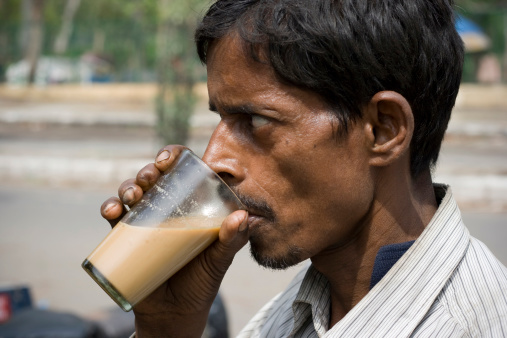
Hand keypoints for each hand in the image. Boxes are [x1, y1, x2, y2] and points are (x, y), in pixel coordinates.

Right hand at [100, 145, 248, 336]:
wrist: (175, 314)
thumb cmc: (201, 282)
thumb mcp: (219, 260)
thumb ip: (233, 241)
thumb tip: (242, 216)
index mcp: (189, 206)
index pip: (181, 173)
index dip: (173, 156)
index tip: (169, 157)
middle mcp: (165, 209)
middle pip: (153, 178)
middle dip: (148, 170)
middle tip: (150, 175)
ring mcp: (144, 223)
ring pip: (131, 193)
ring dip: (127, 186)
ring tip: (132, 196)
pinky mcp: (126, 239)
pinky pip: (114, 218)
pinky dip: (109, 208)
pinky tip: (112, 210)